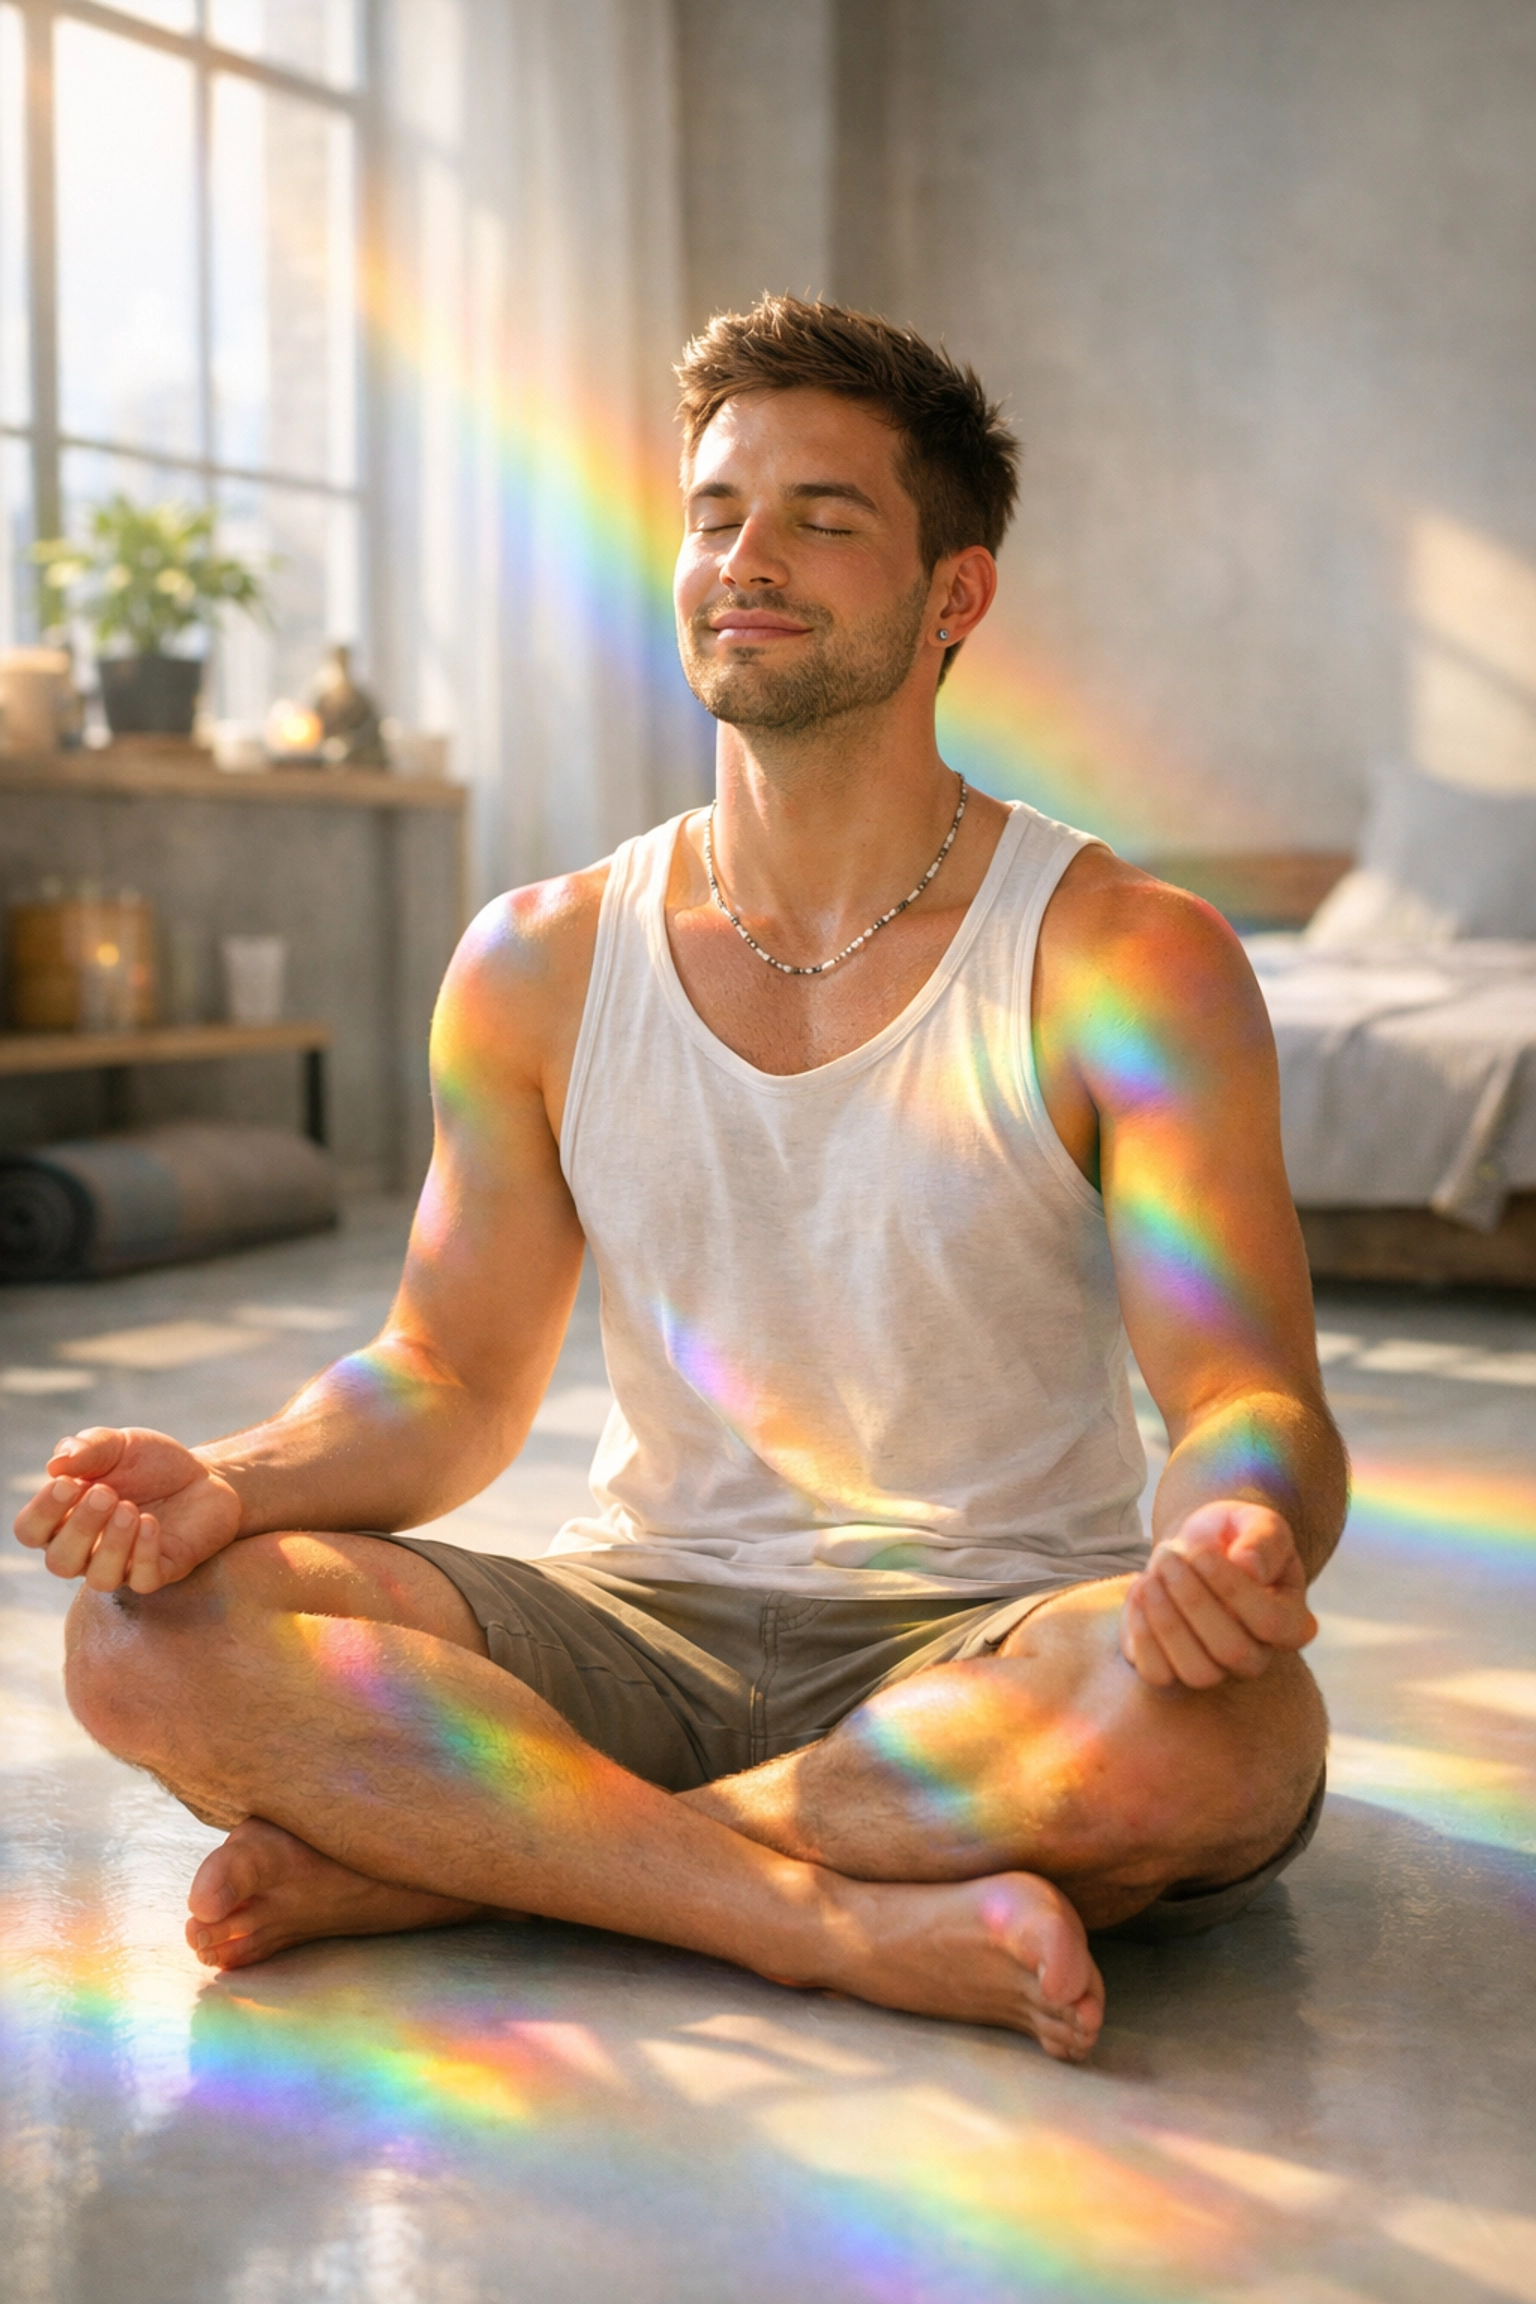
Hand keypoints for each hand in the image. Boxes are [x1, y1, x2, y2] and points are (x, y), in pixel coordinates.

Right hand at [11, 1427, 242, 1594]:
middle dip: (79, 1528)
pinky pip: (142, 1580)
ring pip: (99, 1579)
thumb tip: (56, 1464)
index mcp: (66, 1518)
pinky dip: (143, 1553)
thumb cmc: (151, 1463)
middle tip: (106, 1494)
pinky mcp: (160, 1571)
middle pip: (60, 1562)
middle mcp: (88, 1549)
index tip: (69, 1482)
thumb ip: (88, 1448)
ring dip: (111, 1544)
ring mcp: (123, 1564)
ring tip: (130, 1509)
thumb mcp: (119, 1445)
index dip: (42, 1512)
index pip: (31, 1531)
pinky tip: (151, 1524)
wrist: (206, 1474)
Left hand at [1119, 1501, 1316, 1689]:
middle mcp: (1258, 1656)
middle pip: (1232, 1651)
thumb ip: (1263, 1540)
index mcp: (1292, 1623)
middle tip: (1169, 1557)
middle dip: (1193, 1601)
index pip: (1270, 1622)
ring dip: (1166, 1622)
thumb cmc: (1234, 1536)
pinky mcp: (1174, 1672)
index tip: (1202, 1554)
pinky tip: (1140, 1590)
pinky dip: (1142, 1634)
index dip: (1233, 1590)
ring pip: (1197, 1673)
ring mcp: (1217, 1670)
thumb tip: (1250, 1567)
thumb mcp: (1258, 1523)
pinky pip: (1158, 1674)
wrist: (1197, 1546)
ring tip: (1151, 1576)